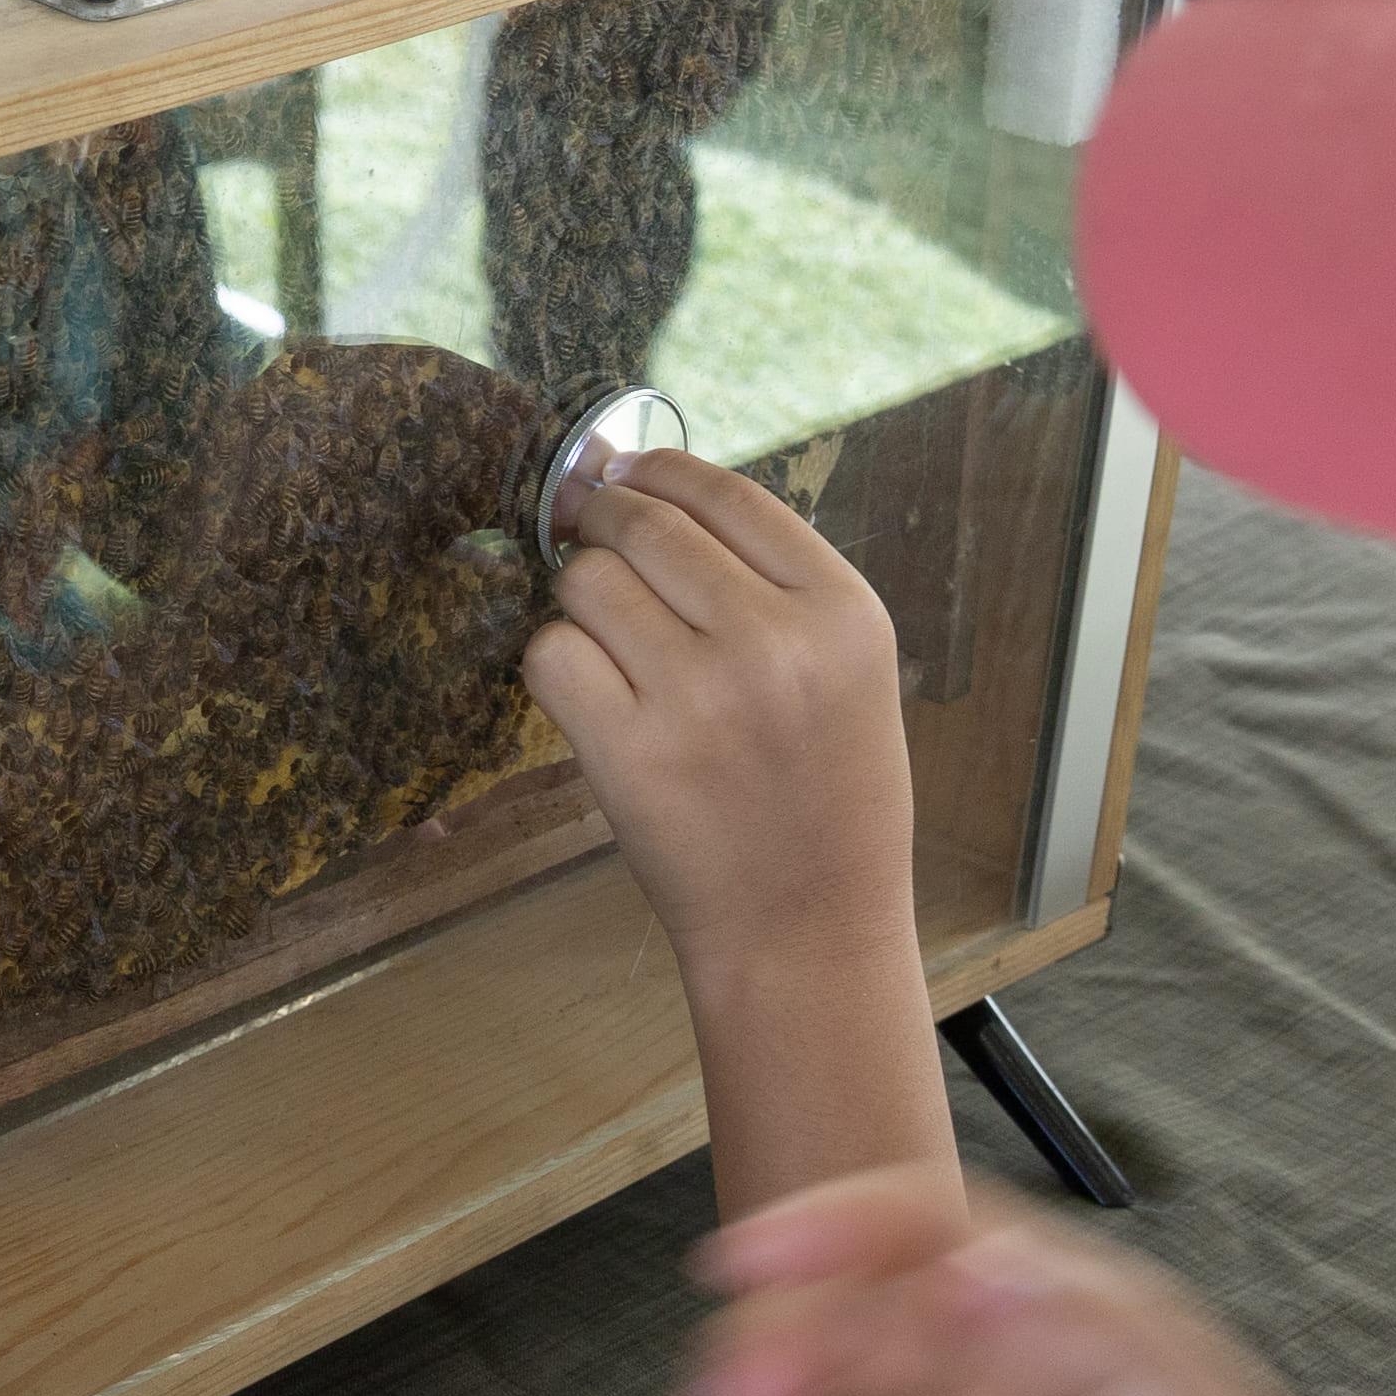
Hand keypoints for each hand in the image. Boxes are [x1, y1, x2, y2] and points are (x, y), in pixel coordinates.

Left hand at [521, 449, 909, 992]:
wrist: (808, 926)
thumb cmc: (822, 795)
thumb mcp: (844, 671)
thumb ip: (767, 581)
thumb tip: (644, 482)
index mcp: (843, 613)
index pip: (728, 495)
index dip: (658, 470)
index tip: (623, 469)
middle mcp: (775, 643)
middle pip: (646, 527)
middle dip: (603, 521)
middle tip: (586, 533)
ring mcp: (698, 697)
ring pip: (588, 583)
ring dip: (581, 600)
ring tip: (612, 644)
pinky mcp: (629, 751)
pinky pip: (551, 655)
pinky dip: (555, 664)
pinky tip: (590, 694)